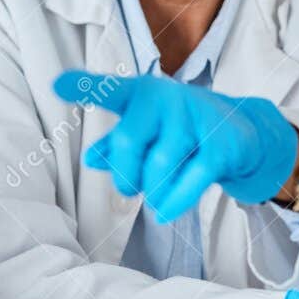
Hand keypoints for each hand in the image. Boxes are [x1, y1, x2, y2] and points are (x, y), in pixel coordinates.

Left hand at [53, 70, 296, 221]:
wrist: (241, 131)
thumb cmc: (178, 130)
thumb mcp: (146, 132)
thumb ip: (116, 145)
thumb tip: (91, 158)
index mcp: (141, 94)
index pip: (110, 90)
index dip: (84, 87)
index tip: (57, 84)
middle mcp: (166, 99)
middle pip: (128, 142)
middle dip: (124, 174)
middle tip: (127, 188)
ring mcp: (196, 120)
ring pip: (159, 166)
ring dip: (151, 191)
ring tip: (153, 197)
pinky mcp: (220, 146)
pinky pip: (191, 181)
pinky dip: (174, 202)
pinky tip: (163, 214)